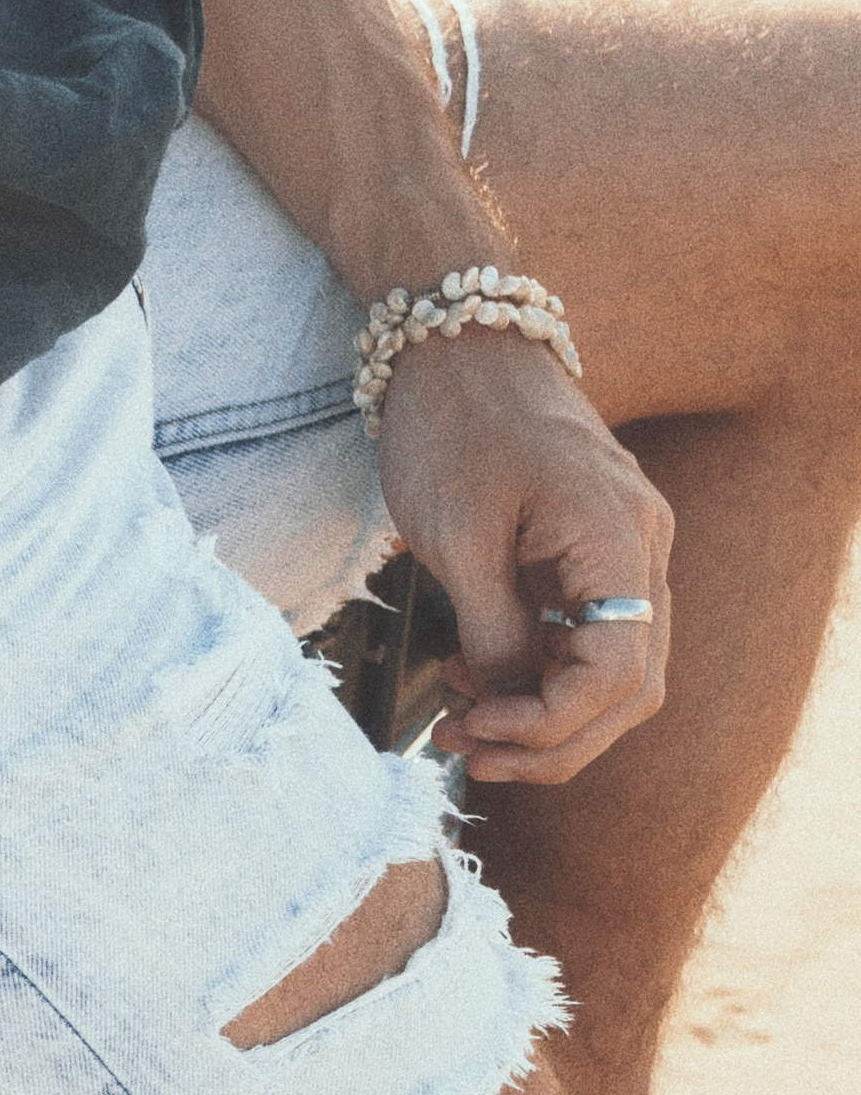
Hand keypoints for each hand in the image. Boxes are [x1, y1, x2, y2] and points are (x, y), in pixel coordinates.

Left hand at [374, 332, 672, 787]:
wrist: (457, 343)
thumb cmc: (452, 424)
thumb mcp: (457, 538)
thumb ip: (492, 631)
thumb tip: (509, 699)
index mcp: (619, 539)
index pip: (617, 674)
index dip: (549, 724)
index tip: (476, 728)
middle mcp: (643, 549)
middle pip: (628, 688)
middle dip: (549, 739)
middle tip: (466, 752)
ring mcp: (625, 552)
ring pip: (611, 673)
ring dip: (541, 716)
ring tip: (459, 724)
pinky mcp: (593, 555)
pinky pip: (585, 638)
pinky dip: (534, 675)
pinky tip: (469, 678)